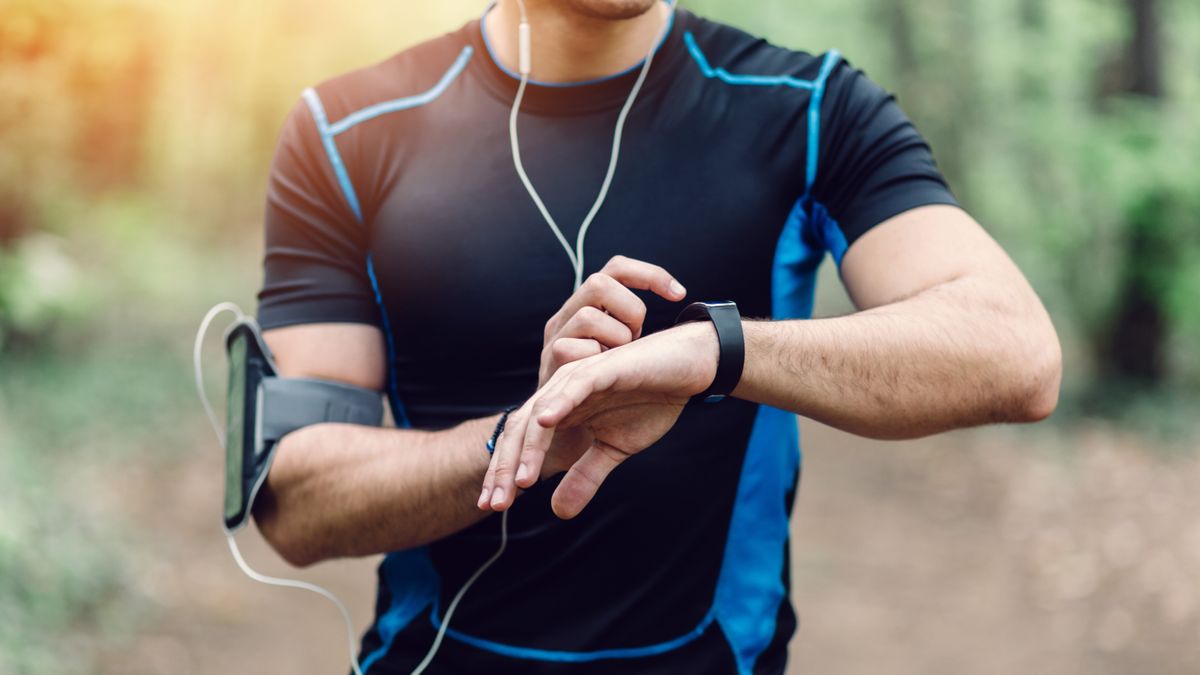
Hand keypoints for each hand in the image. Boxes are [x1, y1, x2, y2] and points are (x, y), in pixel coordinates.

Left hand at [479, 321, 719, 518]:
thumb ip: (585, 476)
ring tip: (520, 480)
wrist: (687, 368)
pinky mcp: (603, 368)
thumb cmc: (650, 401)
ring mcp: (579, 379)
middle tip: (495, 504)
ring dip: (529, 447)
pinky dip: (560, 403)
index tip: (492, 507)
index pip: (521, 444)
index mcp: (560, 411)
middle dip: (504, 468)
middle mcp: (561, 393)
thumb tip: (558, 513)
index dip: (504, 474)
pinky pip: (576, 385)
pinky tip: (545, 423)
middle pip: (520, 431)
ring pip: (542, 413)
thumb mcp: (614, 450)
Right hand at [539, 255, 686, 386]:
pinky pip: (571, 350)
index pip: (617, 268)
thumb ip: (630, 327)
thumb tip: (676, 302)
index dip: (649, 275)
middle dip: (629, 310)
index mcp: (586, 305)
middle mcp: (567, 314)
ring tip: (617, 361)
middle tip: (636, 337)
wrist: (571, 428)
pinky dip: (594, 362)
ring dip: (613, 341)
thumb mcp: (620, 349)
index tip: (679, 295)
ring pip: (588, 317)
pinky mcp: (550, 361)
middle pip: (599, 283)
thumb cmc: (605, 388)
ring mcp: (555, 336)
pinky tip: (603, 377)